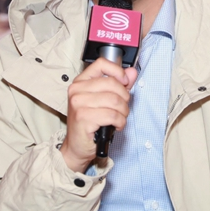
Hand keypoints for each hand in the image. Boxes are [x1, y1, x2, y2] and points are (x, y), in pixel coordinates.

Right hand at [61, 58, 137, 172]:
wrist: (77, 146)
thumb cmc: (90, 123)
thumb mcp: (105, 100)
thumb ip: (119, 85)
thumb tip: (132, 72)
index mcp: (81, 81)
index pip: (102, 64)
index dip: (118, 72)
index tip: (124, 82)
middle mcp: (77, 90)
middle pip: (113, 84)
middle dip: (124, 98)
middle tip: (122, 108)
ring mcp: (78, 103)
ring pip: (115, 101)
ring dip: (123, 112)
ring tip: (119, 118)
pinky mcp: (83, 118)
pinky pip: (112, 115)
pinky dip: (120, 122)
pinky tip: (116, 125)